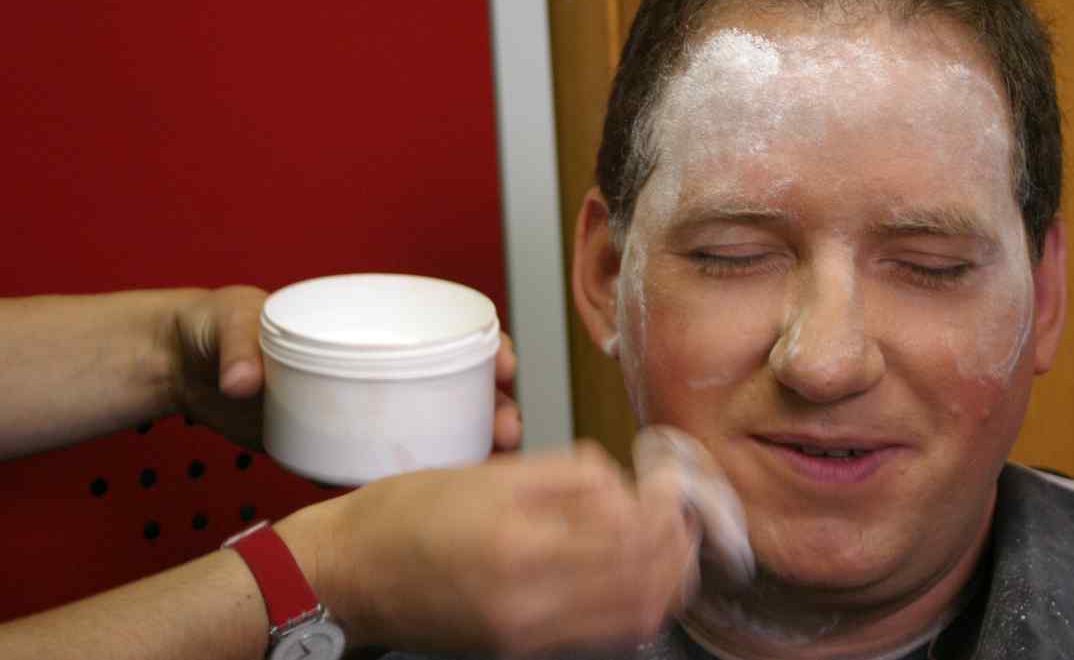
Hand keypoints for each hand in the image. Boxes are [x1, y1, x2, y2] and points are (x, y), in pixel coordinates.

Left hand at [170, 287, 523, 452]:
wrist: (180, 369)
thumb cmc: (214, 326)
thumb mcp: (229, 318)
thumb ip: (238, 343)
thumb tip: (243, 381)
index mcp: (363, 323)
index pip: (440, 328)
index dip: (482, 344)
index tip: (504, 360)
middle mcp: (375, 365)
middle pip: (451, 383)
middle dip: (491, 403)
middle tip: (507, 427)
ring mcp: (360, 408)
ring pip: (430, 424)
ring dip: (467, 442)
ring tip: (490, 463)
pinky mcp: (336, 443)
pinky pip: (386, 459)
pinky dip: (415, 474)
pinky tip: (439, 494)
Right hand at [278, 442, 698, 653]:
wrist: (350, 575)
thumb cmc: (403, 514)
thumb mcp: (487, 473)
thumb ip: (566, 476)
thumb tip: (623, 483)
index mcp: (517, 541)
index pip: (628, 531)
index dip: (662, 504)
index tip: (667, 480)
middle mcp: (528, 599)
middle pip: (644, 580)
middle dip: (677, 541)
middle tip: (680, 509)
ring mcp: (528, 634)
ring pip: (635, 616)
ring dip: (668, 577)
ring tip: (670, 540)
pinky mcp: (523, 649)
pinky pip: (605, 634)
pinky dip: (638, 604)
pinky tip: (638, 574)